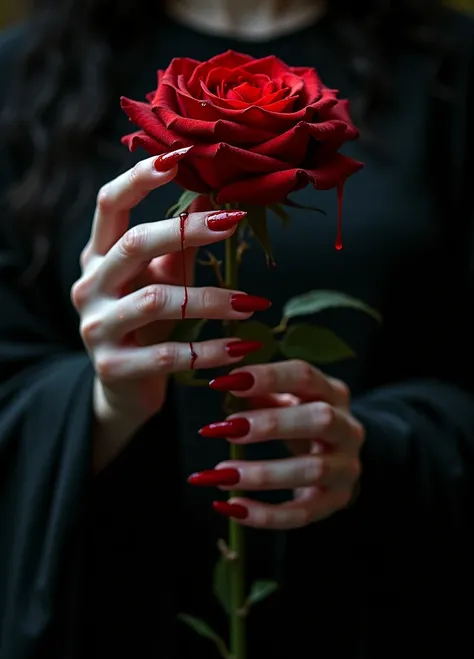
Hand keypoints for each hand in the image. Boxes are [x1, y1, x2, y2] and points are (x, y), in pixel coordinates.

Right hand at [70, 149, 269, 467]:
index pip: (109, 205)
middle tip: (234, 222)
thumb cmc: (147, 324)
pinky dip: (208, 350)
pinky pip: (166, 355)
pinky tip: (240, 348)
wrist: (123, 388)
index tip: (178, 158)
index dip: (138, 179)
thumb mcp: (161, 279)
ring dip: (211, 299)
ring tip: (252, 303)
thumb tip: (213, 195)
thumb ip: (180, 244)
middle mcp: (90, 285)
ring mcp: (97, 327)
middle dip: (186, 230)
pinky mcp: (113, 366)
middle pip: (134, 244)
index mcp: (98, 255)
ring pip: (155, 301)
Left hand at [190, 360, 364, 528]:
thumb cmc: (302, 421)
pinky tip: (233, 508)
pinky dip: (266, 514)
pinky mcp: (336, 501)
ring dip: (262, 473)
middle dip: (271, 424)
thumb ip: (260, 393)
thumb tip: (225, 387)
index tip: (225, 382)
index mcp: (333, 393)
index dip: (268, 377)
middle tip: (227, 428)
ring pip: (311, 471)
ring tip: (220, 474)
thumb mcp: (288, 400)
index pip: (305, 376)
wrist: (339, 460)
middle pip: (320, 420)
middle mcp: (347, 428)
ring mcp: (346, 467)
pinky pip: (302, 513)